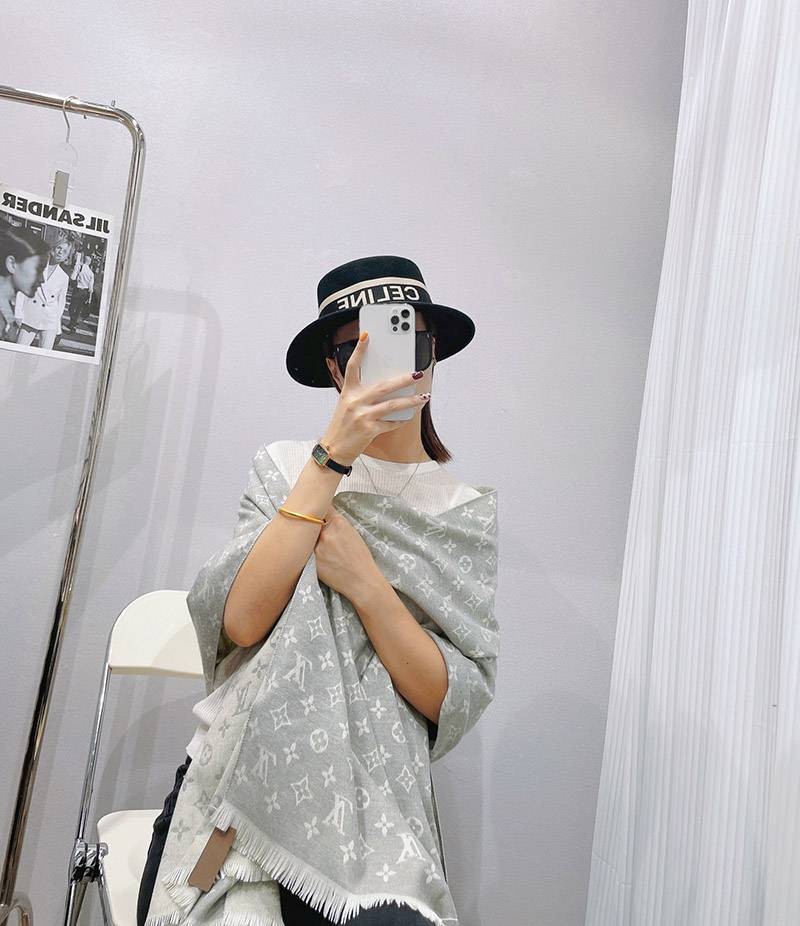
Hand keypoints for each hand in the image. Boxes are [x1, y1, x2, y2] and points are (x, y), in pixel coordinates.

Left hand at [313, 506, 379, 600]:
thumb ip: (336, 523)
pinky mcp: (311, 562)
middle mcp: (325, 533)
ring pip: (308, 539)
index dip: (319, 509)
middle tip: (317, 529)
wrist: (362, 581)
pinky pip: (308, 554)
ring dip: (311, 541)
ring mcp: (317, 548)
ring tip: (326, 550)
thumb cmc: (361, 558)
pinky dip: (312, 555)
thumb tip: (324, 517)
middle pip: (311, 522)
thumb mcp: (353, 533)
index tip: (317, 509)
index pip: (322, 507)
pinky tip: (325, 561)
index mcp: (338, 523)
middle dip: (312, 524)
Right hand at [320, 331, 430, 465]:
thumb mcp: (346, 405)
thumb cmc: (342, 426)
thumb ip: (361, 394)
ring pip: (392, 404)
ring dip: (411, 400)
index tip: (367, 336)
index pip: (353, 367)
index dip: (359, 350)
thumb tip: (385, 387)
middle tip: (417, 374)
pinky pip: (391, 422)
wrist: (334, 450)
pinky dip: (401, 420)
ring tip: (423, 396)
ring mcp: (363, 416)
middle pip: (383, 386)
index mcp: (348, 392)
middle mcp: (354, 402)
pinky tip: (409, 416)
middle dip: (403, 379)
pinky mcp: (369, 430)